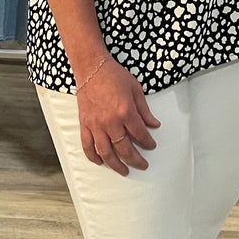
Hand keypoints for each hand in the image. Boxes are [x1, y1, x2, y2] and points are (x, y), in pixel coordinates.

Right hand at [77, 58, 160, 175]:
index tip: (151, 146)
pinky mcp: (84, 124)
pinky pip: (87, 145)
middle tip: (142, 165)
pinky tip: (101, 162)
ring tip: (124, 171)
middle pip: (125, 149)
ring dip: (116, 165)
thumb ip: (145, 110)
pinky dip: (94, 157)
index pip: (140, 135)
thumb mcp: (136, 89)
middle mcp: (111, 122)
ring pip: (106, 152)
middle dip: (136, 160)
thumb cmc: (114, 75)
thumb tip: (154, 125)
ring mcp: (96, 124)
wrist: (91, 67)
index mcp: (126, 112)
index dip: (148, 143)